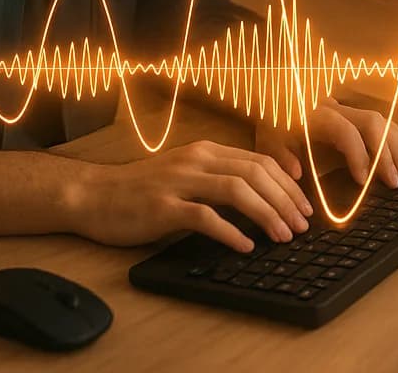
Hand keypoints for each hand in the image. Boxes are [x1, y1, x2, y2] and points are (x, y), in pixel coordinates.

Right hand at [69, 139, 313, 252]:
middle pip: (256, 174)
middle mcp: (197, 161)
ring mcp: (179, 181)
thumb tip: (261, 198)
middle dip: (285, 200)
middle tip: (302, 225)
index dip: (288, 184)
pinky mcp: (163, 206)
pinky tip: (246, 246)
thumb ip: (218, 178)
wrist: (92, 195)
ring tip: (283, 236)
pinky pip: (205, 217)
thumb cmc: (140, 190)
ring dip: (266, 215)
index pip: (260, 161)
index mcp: (207, 151)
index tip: (305, 206)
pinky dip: (230, 232)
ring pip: (237, 191)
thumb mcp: (186, 174)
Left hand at [254, 96, 397, 188]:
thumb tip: (298, 173)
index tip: (363, 181)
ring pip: (383, 121)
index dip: (358, 155)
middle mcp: (338, 109)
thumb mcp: (268, 139)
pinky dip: (397, 140)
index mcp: (318, 115)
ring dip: (396, 147)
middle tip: (394, 181)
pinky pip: (384, 122)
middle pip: (373, 123)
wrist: (274, 99)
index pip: (347, 132)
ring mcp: (350, 110)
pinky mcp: (356, 115)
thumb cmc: (273, 123)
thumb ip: (281, 156)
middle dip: (386, 153)